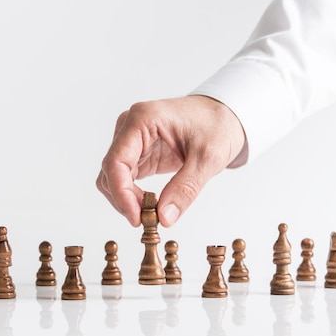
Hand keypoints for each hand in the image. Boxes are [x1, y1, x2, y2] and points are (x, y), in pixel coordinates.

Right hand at [96, 95, 245, 226]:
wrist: (224, 115)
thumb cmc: (217, 126)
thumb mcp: (208, 158)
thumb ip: (185, 189)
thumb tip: (164, 218)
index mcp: (142, 119)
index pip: (116, 161)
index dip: (121, 194)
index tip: (136, 218)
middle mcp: (130, 127)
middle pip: (110, 171)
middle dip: (124, 200)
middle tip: (148, 220)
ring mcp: (131, 139)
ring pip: (113, 178)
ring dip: (126, 200)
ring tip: (152, 214)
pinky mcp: (138, 153)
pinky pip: (124, 178)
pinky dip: (132, 196)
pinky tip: (150, 206)